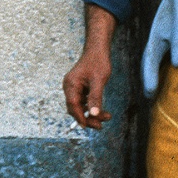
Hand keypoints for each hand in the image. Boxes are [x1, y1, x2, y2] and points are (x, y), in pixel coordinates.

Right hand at [63, 5, 117, 129]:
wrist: (98, 50)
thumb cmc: (98, 62)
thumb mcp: (99, 80)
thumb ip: (95, 97)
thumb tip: (93, 114)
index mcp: (71, 84)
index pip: (72, 105)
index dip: (79, 117)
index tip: (87, 127)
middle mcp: (70, 87)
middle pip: (75, 108)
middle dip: (88, 118)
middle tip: (101, 125)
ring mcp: (74, 88)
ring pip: (80, 107)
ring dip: (92, 114)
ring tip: (107, 117)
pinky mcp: (80, 89)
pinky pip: (84, 102)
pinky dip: (92, 107)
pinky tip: (103, 111)